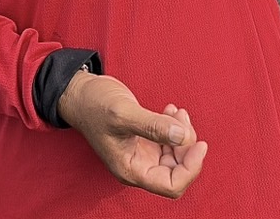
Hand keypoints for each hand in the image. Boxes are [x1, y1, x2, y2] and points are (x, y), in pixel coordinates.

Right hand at [57, 71, 207, 197]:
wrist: (81, 93)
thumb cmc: (94, 105)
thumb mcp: (124, 113)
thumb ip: (154, 126)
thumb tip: (183, 137)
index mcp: (131, 170)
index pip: (171, 185)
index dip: (191, 168)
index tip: (199, 143)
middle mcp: (138, 166)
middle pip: (178, 170)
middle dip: (187, 146)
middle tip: (181, 118)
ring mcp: (143, 154)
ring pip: (177, 155)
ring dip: (183, 133)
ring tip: (176, 111)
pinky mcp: (145, 141)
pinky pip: (171, 141)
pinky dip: (176, 126)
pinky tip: (171, 110)